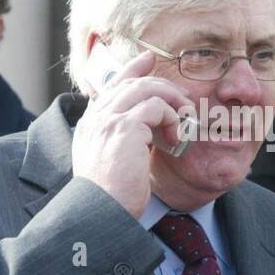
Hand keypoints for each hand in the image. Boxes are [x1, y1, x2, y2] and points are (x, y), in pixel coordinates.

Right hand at [72, 49, 196, 218]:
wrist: (101, 215)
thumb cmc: (110, 200)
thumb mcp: (111, 166)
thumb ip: (120, 144)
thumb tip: (145, 133)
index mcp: (89, 127)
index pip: (110, 87)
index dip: (131, 70)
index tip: (148, 59)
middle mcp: (95, 119)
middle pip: (130, 83)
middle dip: (162, 85)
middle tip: (184, 100)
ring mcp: (107, 121)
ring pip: (146, 89)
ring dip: (172, 101)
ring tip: (185, 120)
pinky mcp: (125, 128)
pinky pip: (156, 107)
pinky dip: (172, 118)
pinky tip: (177, 137)